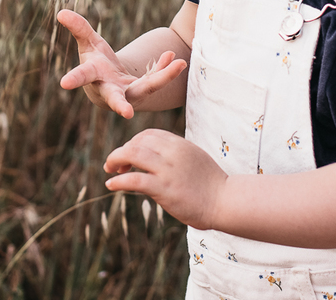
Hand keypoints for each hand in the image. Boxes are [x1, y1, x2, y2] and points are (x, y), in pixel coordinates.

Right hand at [57, 10, 186, 118]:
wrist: (109, 86)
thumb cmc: (96, 64)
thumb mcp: (89, 44)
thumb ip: (78, 28)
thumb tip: (61, 12)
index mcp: (93, 77)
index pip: (83, 76)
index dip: (74, 79)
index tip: (64, 83)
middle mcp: (111, 90)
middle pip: (116, 97)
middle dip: (120, 104)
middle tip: (127, 113)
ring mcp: (130, 94)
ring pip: (148, 89)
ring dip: (164, 77)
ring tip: (180, 63)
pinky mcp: (145, 92)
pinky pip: (157, 80)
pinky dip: (165, 68)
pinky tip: (171, 56)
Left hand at [103, 128, 227, 229]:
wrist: (226, 201)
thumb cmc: (211, 184)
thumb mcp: (193, 159)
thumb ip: (175, 155)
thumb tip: (156, 157)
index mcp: (179, 144)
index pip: (148, 134)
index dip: (133, 143)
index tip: (128, 157)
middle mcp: (172, 152)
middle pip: (137, 141)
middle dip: (122, 152)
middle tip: (114, 166)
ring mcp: (167, 170)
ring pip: (132, 154)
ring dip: (115, 160)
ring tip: (109, 171)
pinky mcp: (164, 188)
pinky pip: (134, 180)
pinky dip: (118, 181)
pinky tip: (111, 185)